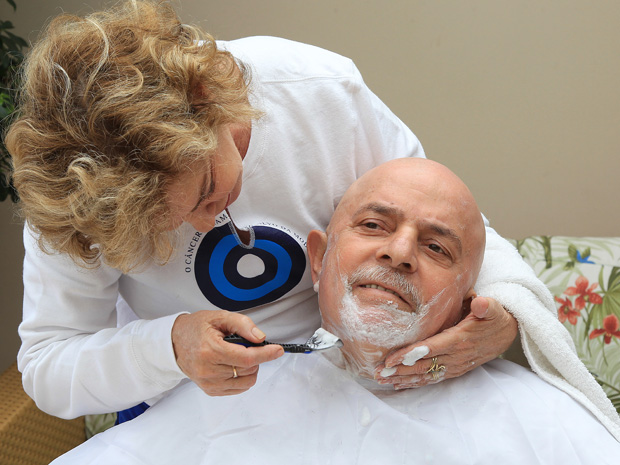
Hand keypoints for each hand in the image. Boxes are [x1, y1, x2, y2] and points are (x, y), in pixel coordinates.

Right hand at [171, 310, 283, 395]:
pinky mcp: (210, 390)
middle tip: (246, 344)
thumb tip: (260, 338)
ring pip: (246, 380)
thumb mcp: (219, 317)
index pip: (246, 358)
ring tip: (239, 355)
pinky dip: (243, 377)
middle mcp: (208, 370)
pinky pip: (238, 388)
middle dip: (255, 356)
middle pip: (248, 368)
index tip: (278, 350)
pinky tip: (234, 365)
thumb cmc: (197, 328)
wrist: (175, 342)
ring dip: (250, 368)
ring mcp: (209, 383)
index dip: (266, 354)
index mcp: (210, 350)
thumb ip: (242, 324)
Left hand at [374, 296, 517, 388]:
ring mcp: (455, 366)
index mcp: (460, 340)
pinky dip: (415, 382)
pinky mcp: (454, 370)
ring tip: (382, 380)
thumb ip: (485, 305)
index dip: (410, 355)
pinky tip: (399, 385)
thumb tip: (479, 301)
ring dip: (403, 379)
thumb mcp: (492, 308)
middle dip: (399, 370)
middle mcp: (456, 356)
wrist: (505, 334)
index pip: (430, 349)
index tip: (391, 359)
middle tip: (378, 373)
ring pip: (426, 375)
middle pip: (423, 366)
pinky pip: (432, 378)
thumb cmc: (493, 317)